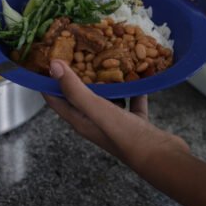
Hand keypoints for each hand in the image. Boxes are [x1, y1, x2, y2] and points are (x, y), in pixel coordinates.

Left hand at [43, 60, 188, 169]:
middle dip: (78, 72)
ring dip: (106, 78)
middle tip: (77, 48)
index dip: (47, 80)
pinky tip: (139, 71)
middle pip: (80, 94)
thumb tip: (53, 66)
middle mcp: (94, 122)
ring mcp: (116, 122)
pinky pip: (132, 99)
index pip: (55, 99)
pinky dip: (134, 86)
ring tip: (107, 54)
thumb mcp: (97, 109)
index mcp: (80, 121)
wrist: (161, 158)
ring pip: (107, 95)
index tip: (45, 57)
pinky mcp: (135, 122)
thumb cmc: (126, 136)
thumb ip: (75, 89)